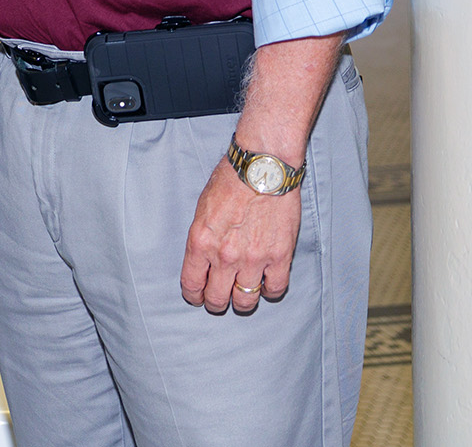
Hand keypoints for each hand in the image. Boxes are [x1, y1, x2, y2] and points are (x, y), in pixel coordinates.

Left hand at [180, 158, 300, 314]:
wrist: (262, 167)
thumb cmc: (231, 180)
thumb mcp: (202, 208)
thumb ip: (203, 237)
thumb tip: (203, 258)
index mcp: (201, 242)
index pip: (192, 284)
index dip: (194, 295)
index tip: (197, 296)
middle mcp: (225, 255)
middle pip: (217, 298)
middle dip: (215, 302)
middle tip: (219, 299)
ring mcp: (253, 258)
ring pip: (245, 300)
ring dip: (242, 301)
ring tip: (242, 296)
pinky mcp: (279, 257)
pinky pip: (275, 289)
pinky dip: (270, 291)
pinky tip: (266, 283)